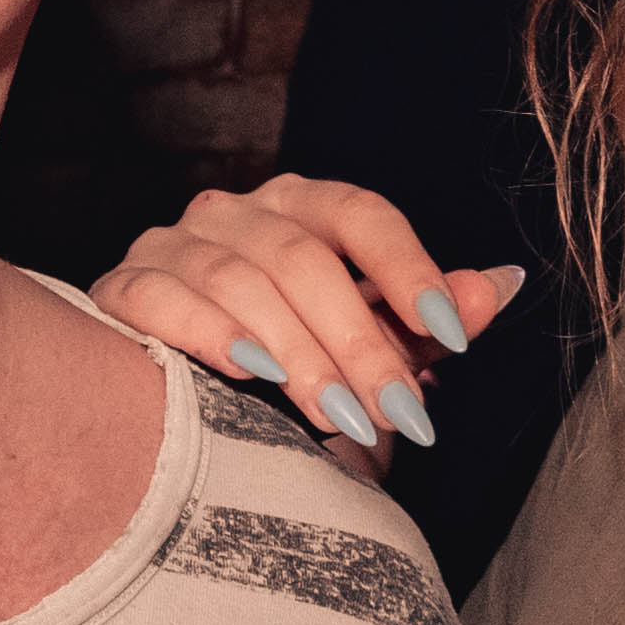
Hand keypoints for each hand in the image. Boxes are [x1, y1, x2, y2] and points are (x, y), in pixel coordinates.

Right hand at [92, 176, 532, 479]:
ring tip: (340, 416)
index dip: (409, 270)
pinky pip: (164, 300)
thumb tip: (501, 286)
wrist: (184, 415)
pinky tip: (247, 373)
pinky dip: (208, 333)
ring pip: (240, 282)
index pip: (361, 216)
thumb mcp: (369, 347)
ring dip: (297, 355)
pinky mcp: (123, 287)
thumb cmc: (291, 371)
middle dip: (359, 343)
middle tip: (398, 412)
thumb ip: (425, 320)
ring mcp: (172, 243)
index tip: (453, 332)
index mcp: (302, 207)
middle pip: (304, 259)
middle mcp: (236, 210)